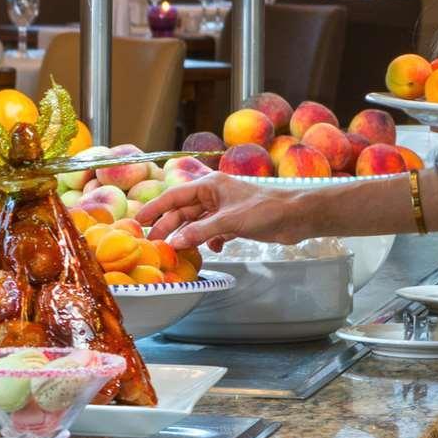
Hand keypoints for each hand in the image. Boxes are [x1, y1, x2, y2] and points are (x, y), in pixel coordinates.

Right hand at [137, 173, 314, 249]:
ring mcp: (224, 210)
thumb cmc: (266, 209)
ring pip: (197, 224)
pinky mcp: (234, 223)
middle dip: (169, 227)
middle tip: (153, 243)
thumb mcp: (229, 221)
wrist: (298, 216)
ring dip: (188, 237)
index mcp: (209, 186)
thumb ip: (200, 232)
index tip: (139, 221)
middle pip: (183, 212)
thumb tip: (174, 242)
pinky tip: (211, 250)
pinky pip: (212, 232)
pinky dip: (209, 241)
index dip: (155, 208)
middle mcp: (214, 196)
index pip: (174, 196)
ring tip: (175, 251)